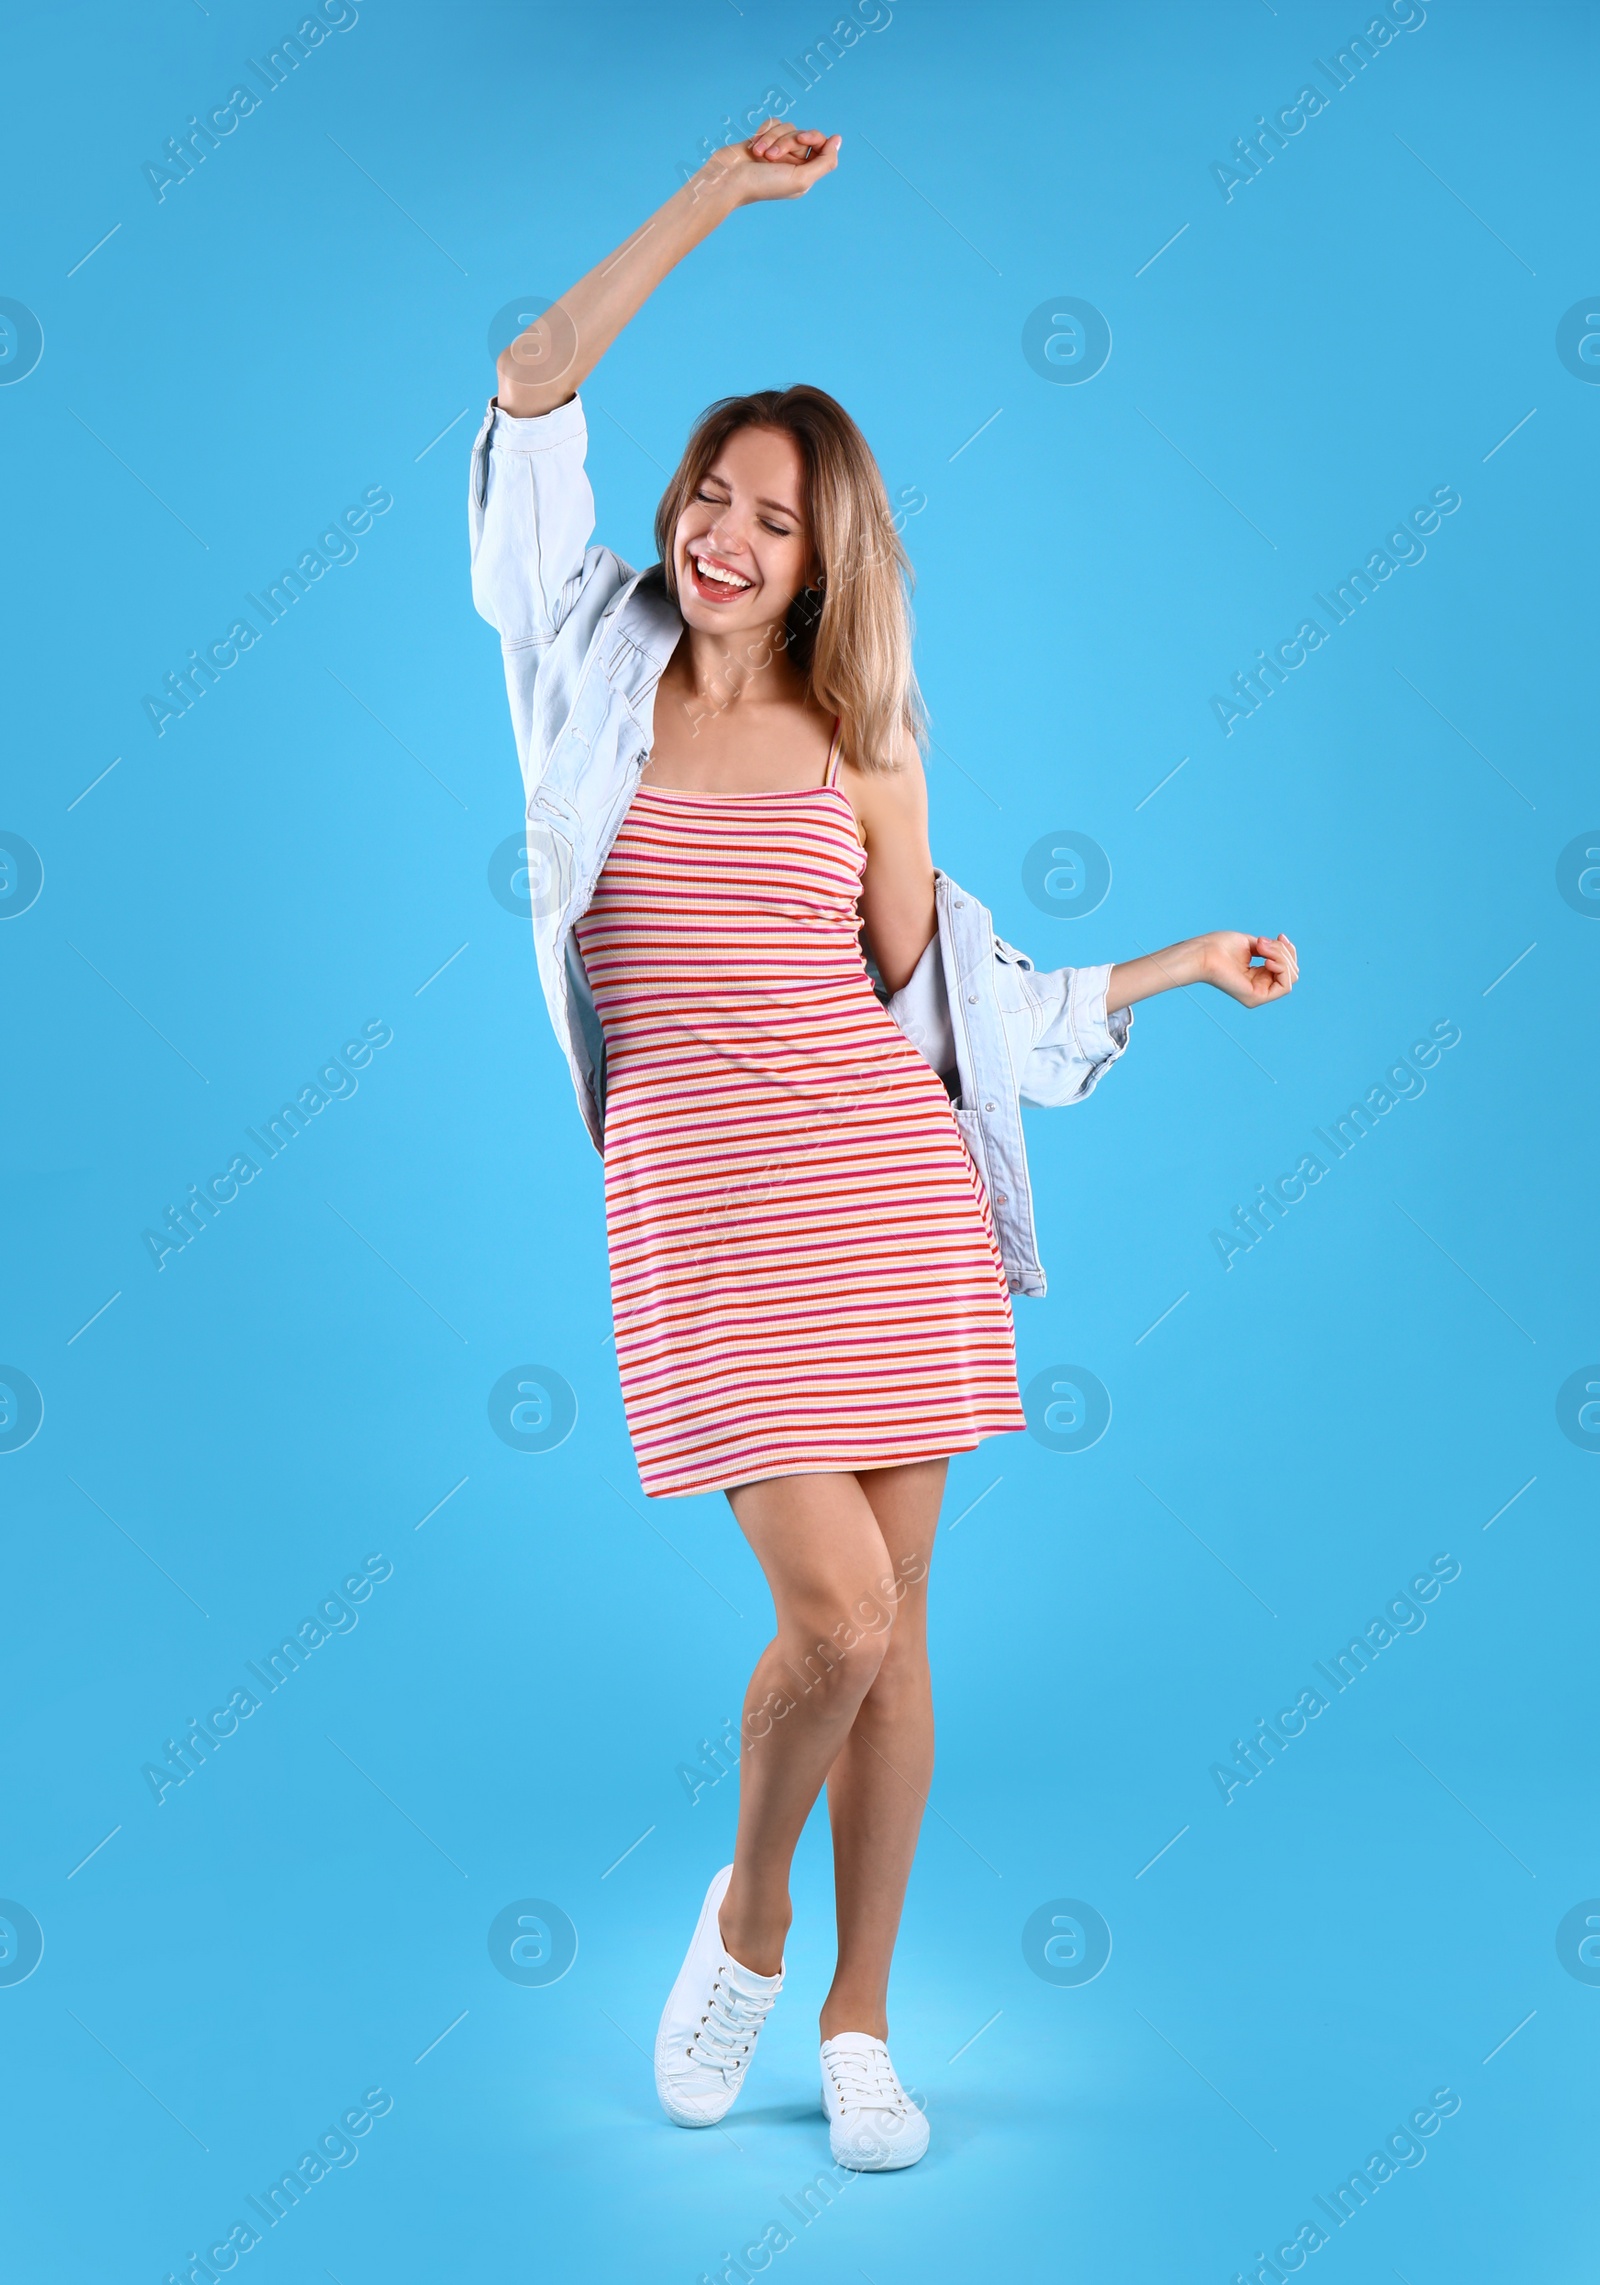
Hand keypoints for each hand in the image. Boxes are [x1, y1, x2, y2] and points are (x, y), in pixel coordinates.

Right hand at [712, 121, 841, 203]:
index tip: (802, 139)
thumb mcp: (801, 179)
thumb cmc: (763, 184)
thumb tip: (838, 139)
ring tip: (758, 155)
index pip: (822, 146)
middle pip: (803, 135)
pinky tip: (753, 146)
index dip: (814, 138)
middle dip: (787, 141)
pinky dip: (764, 132)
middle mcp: (793, 163)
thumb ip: (825, 162)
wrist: (728, 179)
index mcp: (805, 175)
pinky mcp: (763, 140)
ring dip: (771, 139)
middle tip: (772, 157)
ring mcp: (777, 151)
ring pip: (787, 127)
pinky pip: (773, 123)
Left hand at [1203, 930, 1298, 1008]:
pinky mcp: (1256, 998)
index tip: (1280, 936)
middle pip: (1292, 972)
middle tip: (1263, 942)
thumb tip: (1285, 948)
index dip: (1288, 951)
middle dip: (1283, 952)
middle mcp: (1260, 988)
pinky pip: (1285, 986)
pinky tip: (1267, 960)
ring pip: (1290, 977)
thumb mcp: (1253, 944)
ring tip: (1262, 948)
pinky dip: (1281, 968)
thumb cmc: (1220, 947)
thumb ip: (1270, 950)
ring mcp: (1258, 995)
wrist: (1203, 953)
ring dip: (1281, 957)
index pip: (1287, 968)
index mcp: (1258, 977)